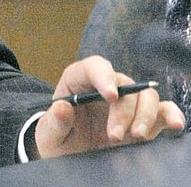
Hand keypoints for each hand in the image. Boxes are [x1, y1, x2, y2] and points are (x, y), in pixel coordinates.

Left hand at [34, 56, 184, 158]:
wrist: (70, 156)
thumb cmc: (58, 139)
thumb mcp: (48, 135)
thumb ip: (54, 121)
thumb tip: (62, 107)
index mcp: (79, 81)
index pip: (94, 66)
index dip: (103, 76)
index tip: (110, 95)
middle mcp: (106, 87)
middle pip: (123, 84)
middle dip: (123, 110)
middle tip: (114, 136)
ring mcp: (126, 104)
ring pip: (145, 95)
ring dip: (145, 114)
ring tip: (137, 136)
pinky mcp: (142, 121)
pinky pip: (162, 111)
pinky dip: (170, 115)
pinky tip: (175, 124)